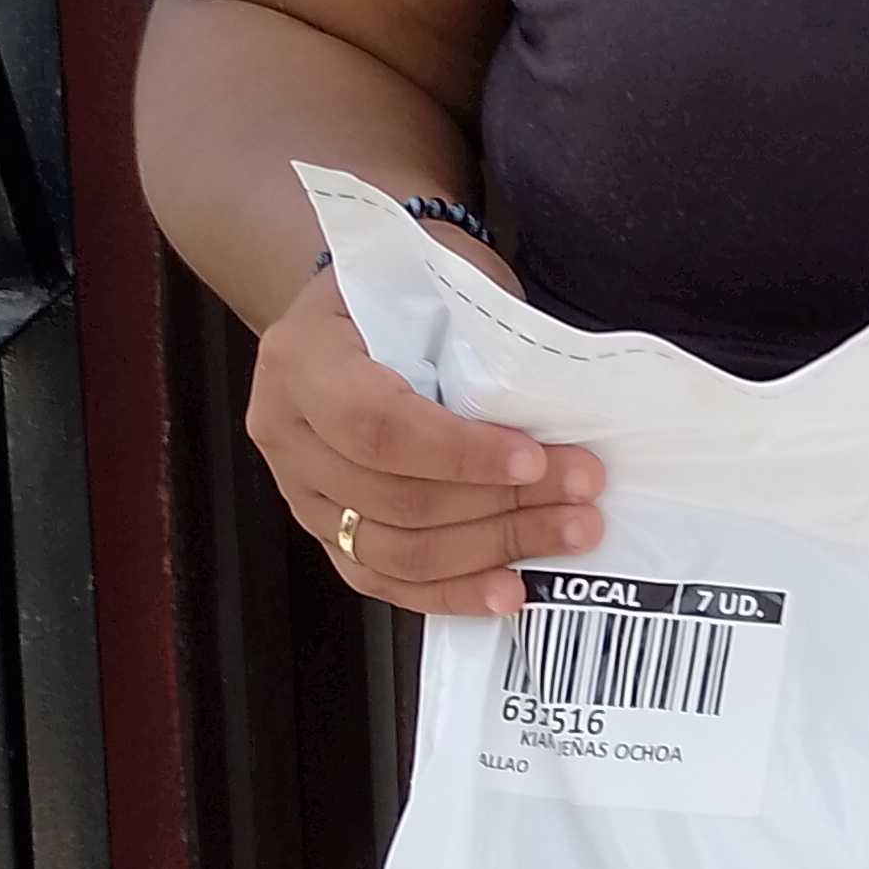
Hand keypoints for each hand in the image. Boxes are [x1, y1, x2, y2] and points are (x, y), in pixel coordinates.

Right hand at [244, 263, 604, 616]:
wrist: (352, 312)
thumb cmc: (403, 286)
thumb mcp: (439, 277)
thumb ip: (480, 338)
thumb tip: (561, 408)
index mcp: (302, 358)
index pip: (376, 425)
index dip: (459, 452)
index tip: (534, 457)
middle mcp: (284, 431)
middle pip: (394, 497)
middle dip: (501, 503)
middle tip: (583, 491)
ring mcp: (299, 491)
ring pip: (395, 550)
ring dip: (492, 549)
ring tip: (571, 533)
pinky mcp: (326, 532)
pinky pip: (386, 580)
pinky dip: (453, 591)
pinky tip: (509, 590)